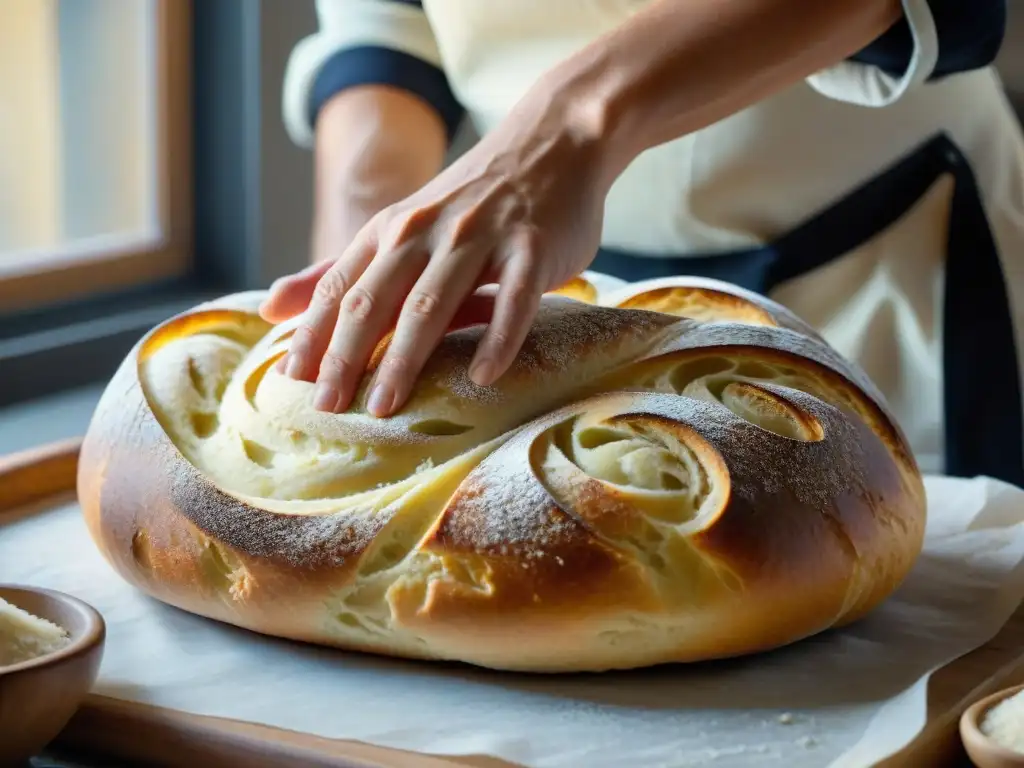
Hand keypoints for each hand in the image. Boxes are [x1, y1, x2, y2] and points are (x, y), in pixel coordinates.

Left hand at [263, 85, 611, 417]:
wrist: (554, 140)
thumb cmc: (474, 199)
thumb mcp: (399, 225)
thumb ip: (339, 269)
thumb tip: (268, 308)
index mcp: (389, 230)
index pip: (336, 289)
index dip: (311, 336)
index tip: (289, 384)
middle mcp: (426, 232)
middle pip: (374, 300)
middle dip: (345, 355)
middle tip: (326, 406)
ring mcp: (480, 238)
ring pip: (433, 303)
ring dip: (404, 357)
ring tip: (384, 406)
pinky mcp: (532, 248)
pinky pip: (514, 300)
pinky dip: (498, 339)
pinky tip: (483, 376)